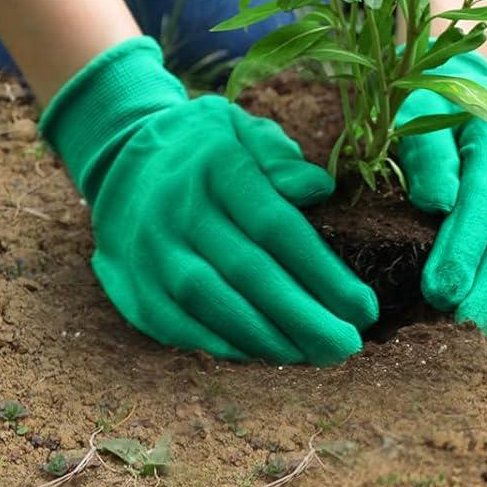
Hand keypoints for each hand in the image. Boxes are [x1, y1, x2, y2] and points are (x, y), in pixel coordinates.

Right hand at [39, 38, 377, 362]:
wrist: (123, 160)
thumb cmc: (212, 151)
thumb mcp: (248, 132)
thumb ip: (283, 160)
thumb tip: (319, 189)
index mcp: (218, 167)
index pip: (276, 226)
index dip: (323, 272)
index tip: (364, 306)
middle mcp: (179, 210)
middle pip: (248, 272)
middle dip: (304, 317)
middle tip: (348, 344)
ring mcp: (150, 251)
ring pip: (211, 303)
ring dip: (267, 338)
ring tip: (314, 354)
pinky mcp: (134, 285)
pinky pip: (178, 324)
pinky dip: (224, 344)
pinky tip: (266, 354)